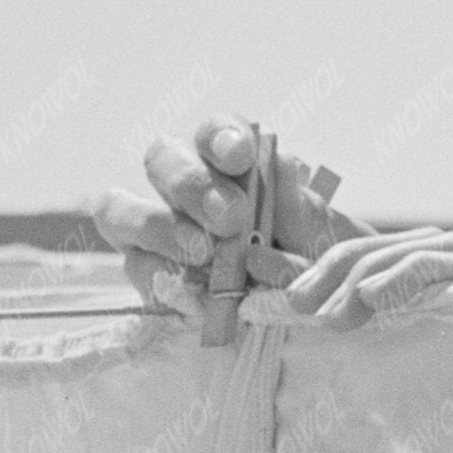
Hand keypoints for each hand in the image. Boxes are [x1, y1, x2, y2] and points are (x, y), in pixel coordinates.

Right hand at [91, 115, 452, 327]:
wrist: (321, 320)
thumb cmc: (324, 268)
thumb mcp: (330, 241)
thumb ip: (306, 208)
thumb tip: (281, 169)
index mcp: (233, 161)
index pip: (216, 132)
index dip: (222, 137)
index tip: (243, 155)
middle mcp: (187, 184)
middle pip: (163, 159)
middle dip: (194, 186)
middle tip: (232, 219)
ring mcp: (158, 227)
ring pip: (121, 207)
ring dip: (160, 227)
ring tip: (203, 255)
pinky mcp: (149, 273)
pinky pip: (134, 266)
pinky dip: (159, 278)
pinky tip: (191, 293)